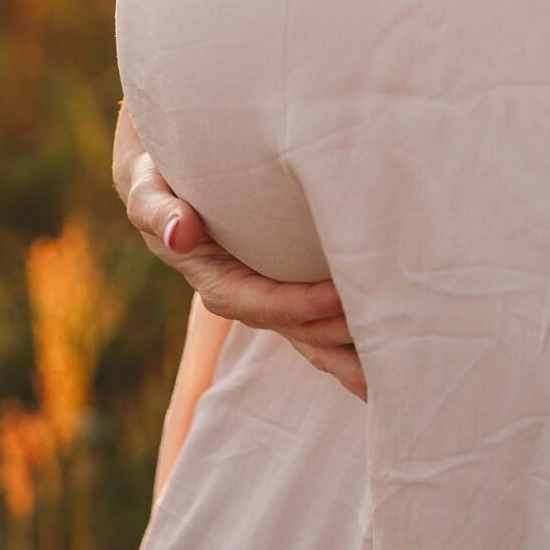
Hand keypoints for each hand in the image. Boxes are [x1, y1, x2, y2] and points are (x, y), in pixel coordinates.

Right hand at [113, 102, 367, 399]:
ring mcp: (271, 298)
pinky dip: (350, 344)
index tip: (340, 296)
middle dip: (338, 336)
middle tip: (390, 331)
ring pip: (314, 335)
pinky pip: (322, 322)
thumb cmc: (162, 179)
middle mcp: (247, 299)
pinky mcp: (290, 289)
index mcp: (216, 281)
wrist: (169, 183)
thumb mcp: (149, 189)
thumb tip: (181, 234)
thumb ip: (159, 210)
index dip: (299, 305)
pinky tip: (387, 365)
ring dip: (351, 354)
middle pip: (297, 329)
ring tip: (400, 370)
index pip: (261, 303)